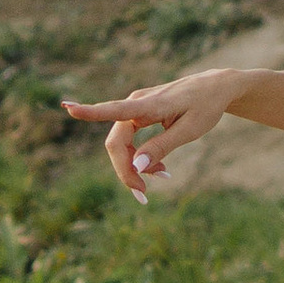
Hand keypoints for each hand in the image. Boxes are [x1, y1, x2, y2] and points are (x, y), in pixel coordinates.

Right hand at [60, 67, 244, 201]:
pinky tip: (159, 169)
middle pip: (117, 142)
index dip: (89, 112)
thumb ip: (162, 146)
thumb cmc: (205, 106)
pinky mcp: (140, 114)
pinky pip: (131, 140)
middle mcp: (137, 103)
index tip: (68, 107)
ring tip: (162, 176)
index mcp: (150, 104)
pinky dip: (141, 157)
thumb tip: (136, 166)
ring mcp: (136, 108)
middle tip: (143, 196)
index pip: (114, 110)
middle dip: (125, 170)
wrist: (215, 87)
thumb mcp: (190, 130)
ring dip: (134, 165)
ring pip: (122, 144)